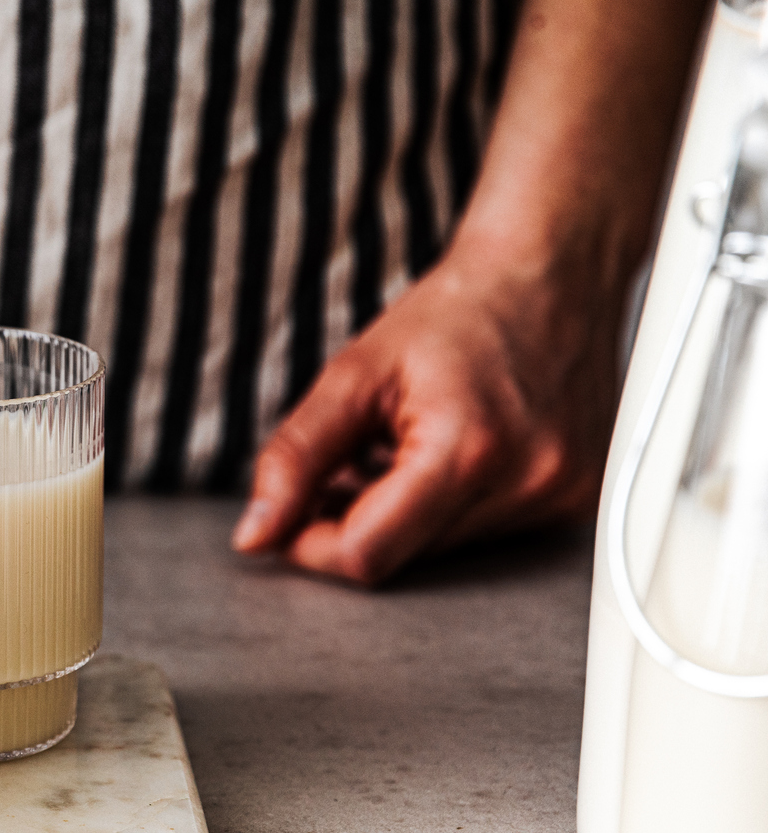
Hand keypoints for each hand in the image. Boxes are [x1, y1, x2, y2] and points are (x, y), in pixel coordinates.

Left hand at [230, 240, 618, 584]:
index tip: (290, 519)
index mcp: (469, 450)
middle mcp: (528, 483)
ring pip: (442, 552)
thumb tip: (256, 533)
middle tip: (346, 464)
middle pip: (405, 557)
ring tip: (401, 446)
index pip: (368, 553)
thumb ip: (296, 459)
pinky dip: (446, 509)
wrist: (548, 275)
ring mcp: (560, 496)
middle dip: (356, 523)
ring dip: (402, 516)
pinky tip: (444, 455)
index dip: (312, 545)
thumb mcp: (353, 376)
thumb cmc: (455, 315)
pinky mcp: (575, 501)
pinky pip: (485, 535)